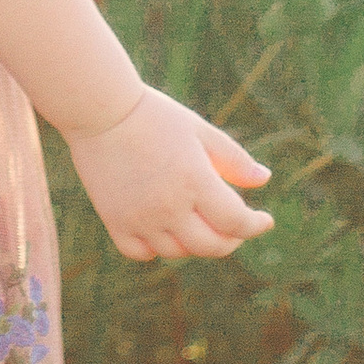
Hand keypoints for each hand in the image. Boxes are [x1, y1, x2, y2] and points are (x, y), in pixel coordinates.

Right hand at [63, 84, 273, 262]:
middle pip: (210, 246)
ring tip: (197, 221)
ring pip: (177, 252)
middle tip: (233, 226)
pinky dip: (157, 248)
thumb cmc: (154, 116)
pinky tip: (164, 229)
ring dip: (194, 243)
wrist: (99, 111)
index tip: (264, 220)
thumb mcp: (199, 130)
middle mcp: (168, 206)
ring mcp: (140, 218)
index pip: (236, 222)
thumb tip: (264, 180)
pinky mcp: (114, 221)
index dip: (255, 225)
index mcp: (195, 180)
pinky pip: (142, 252)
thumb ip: (233, 159)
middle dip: (230, 239)